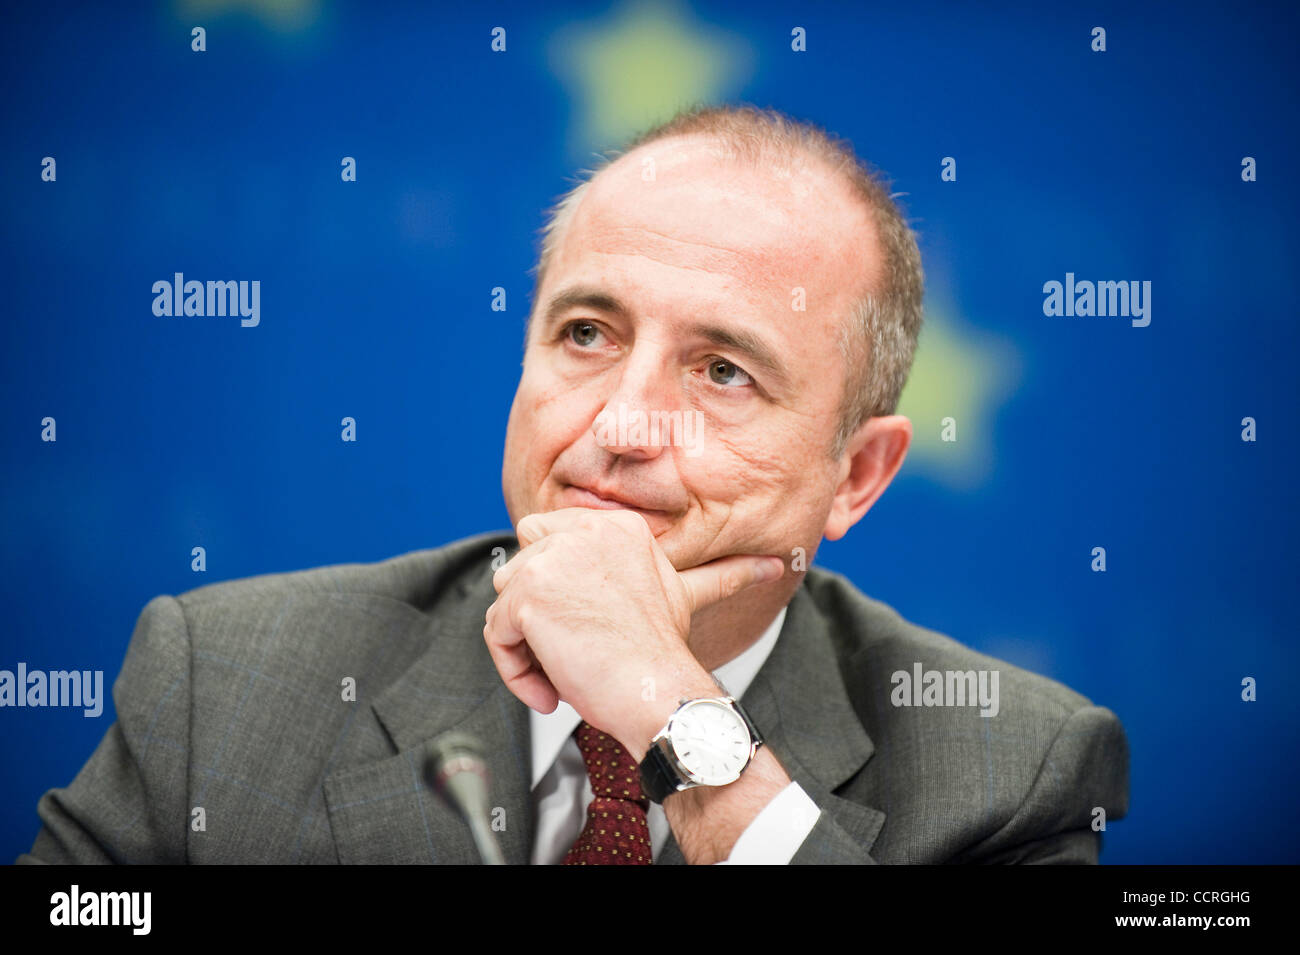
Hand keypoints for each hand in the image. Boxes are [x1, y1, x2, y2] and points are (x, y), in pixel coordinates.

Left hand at [484, 507, 784, 757]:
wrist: (660, 694)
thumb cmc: (666, 657)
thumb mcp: (686, 597)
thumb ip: (720, 574)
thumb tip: (775, 565)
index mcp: (617, 527)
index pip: (549, 534)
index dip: (556, 585)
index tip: (583, 624)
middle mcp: (584, 531)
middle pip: (522, 565)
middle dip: (536, 612)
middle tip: (574, 650)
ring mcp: (553, 560)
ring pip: (505, 600)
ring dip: (526, 645)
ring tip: (566, 672)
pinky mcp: (528, 594)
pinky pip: (495, 631)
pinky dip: (514, 670)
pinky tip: (550, 690)